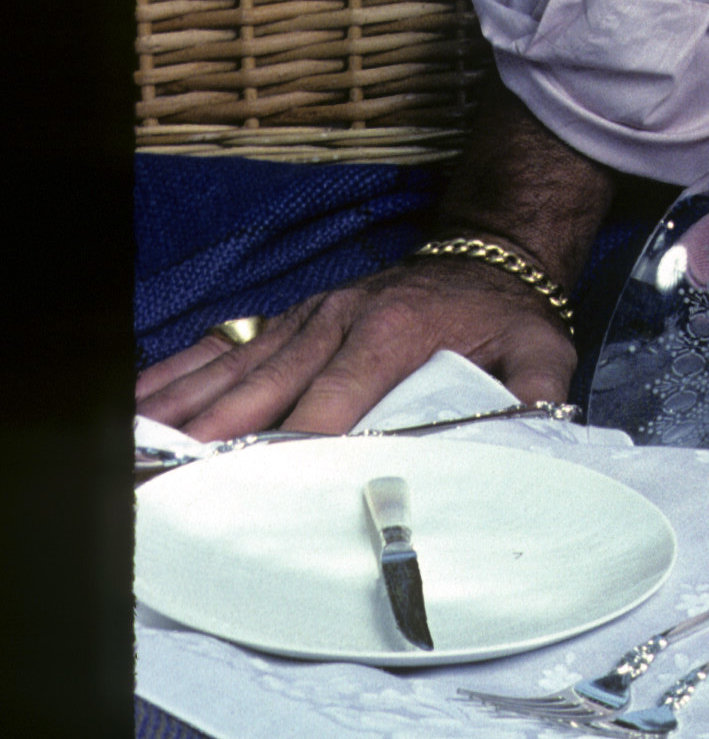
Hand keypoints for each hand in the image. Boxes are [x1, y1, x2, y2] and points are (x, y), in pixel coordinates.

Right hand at [133, 82, 611, 441]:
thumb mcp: (540, 348)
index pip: (334, 399)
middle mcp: (335, 322)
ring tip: (138, 453)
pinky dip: (177, 375)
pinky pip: (222, 347)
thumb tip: (539, 432)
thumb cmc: (504, 314)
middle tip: (173, 486)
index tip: (257, 485)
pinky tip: (140, 406)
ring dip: (183, 413)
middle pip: (264, 389)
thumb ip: (540, 391)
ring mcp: (304, 319)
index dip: (295, 443)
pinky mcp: (288, 320)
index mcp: (391, 332)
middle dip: (217, 440)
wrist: (486, 252)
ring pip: (231, 371)